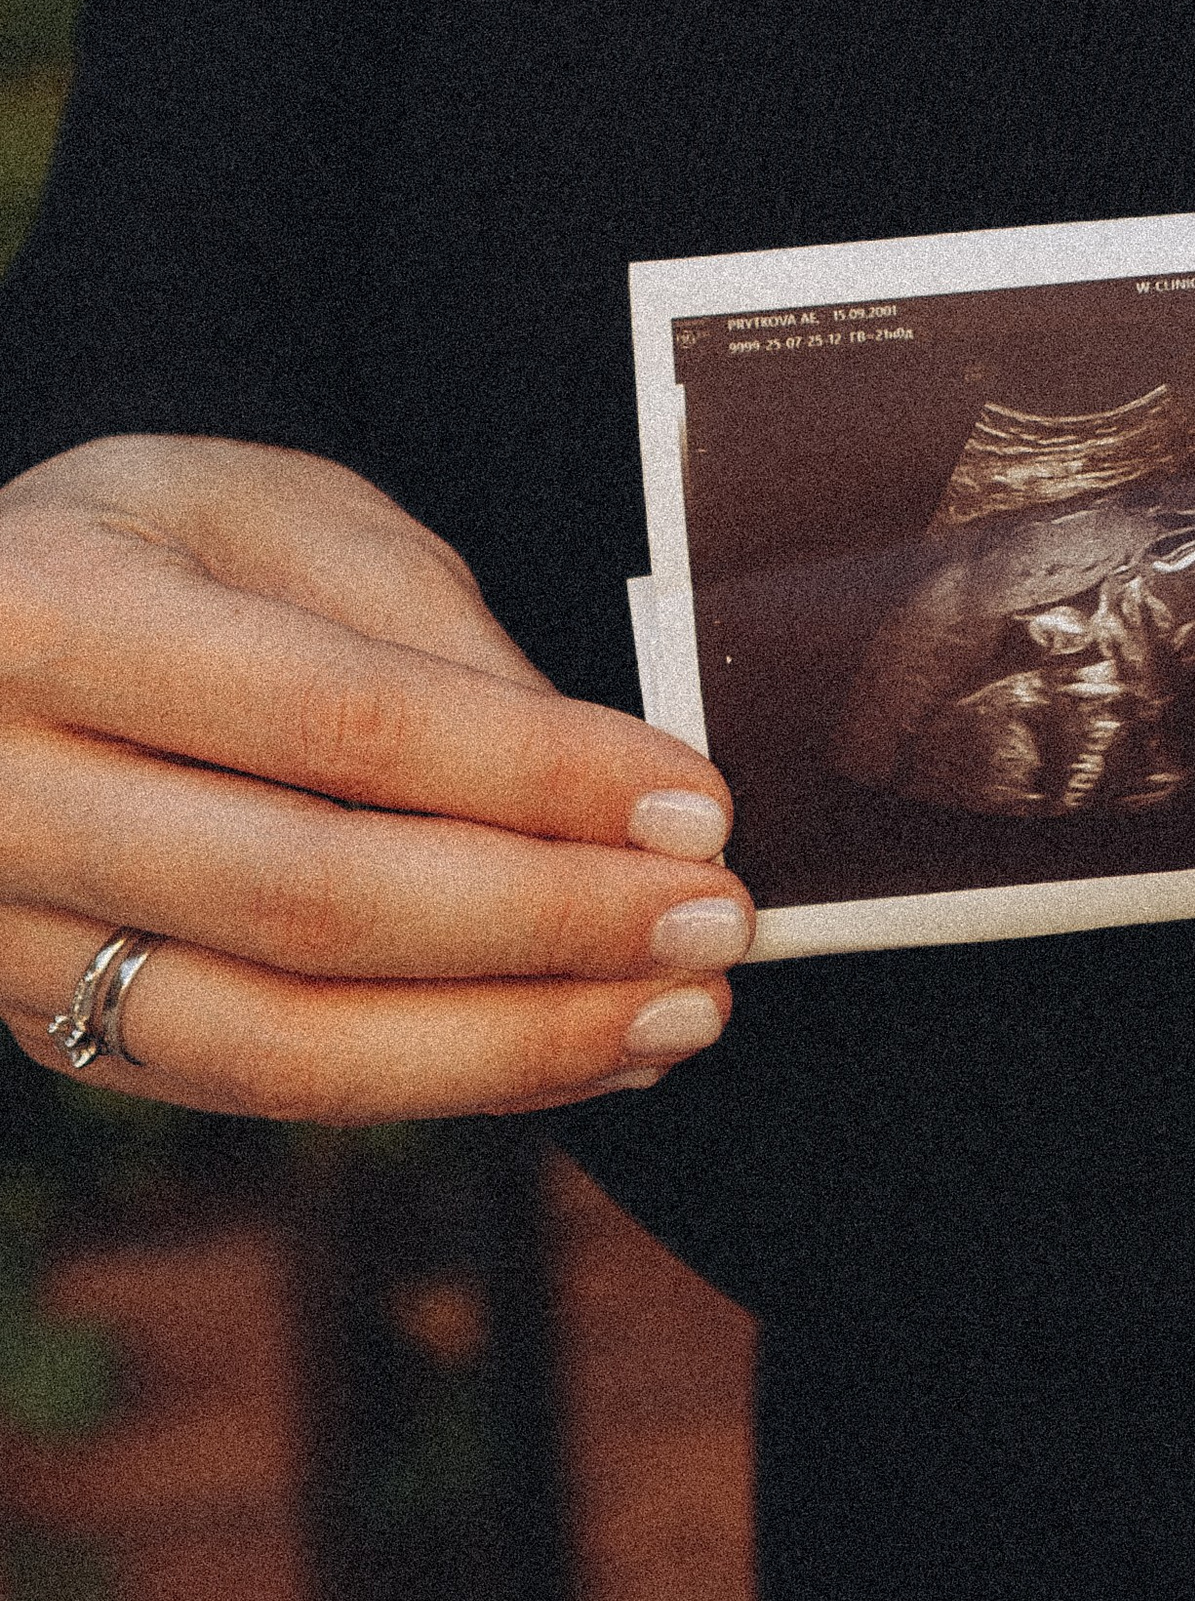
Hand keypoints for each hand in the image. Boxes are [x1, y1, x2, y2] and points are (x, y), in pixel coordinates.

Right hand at [0, 435, 751, 1122]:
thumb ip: (427, 637)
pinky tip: (574, 1048)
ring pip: (277, 1041)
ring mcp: (4, 936)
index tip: (695, 802)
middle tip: (717, 924)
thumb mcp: (278, 513)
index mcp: (50, 617)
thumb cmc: (155, 541)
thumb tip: (607, 788)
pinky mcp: (48, 1028)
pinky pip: (258, 1088)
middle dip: (544, 924)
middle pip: (308, 900)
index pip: (334, 723)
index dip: (532, 777)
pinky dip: (435, 1079)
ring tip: (675, 1017)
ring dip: (506, 1044)